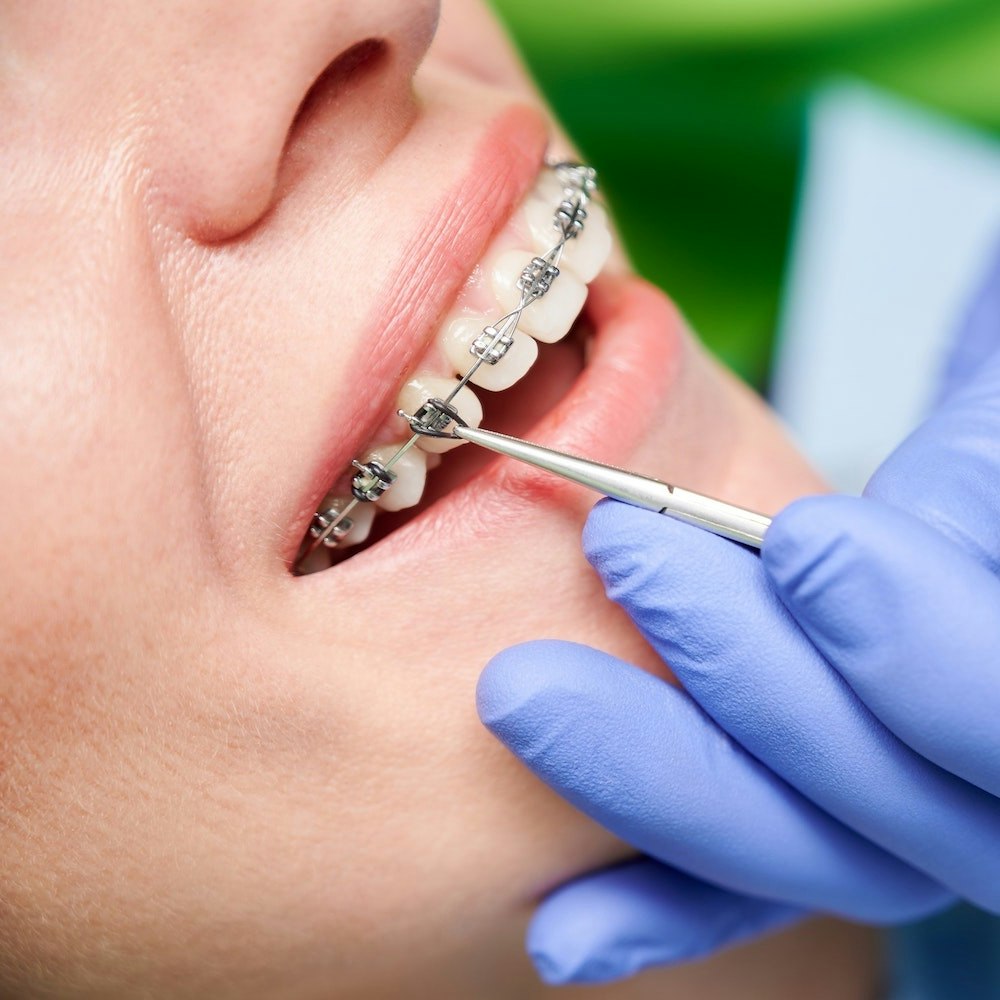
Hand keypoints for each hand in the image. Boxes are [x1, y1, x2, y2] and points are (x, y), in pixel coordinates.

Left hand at [477, 247, 999, 984]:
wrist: (993, 412)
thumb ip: (973, 479)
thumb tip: (825, 560)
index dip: (920, 650)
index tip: (801, 545)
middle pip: (900, 811)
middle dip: (747, 688)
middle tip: (619, 550)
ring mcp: (916, 797)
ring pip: (814, 852)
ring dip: (658, 786)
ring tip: (522, 690)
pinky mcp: (825, 798)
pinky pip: (756, 877)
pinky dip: (665, 903)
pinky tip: (563, 930)